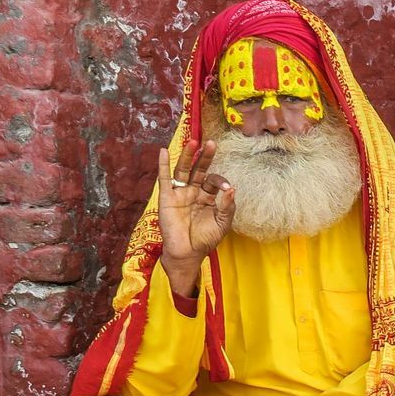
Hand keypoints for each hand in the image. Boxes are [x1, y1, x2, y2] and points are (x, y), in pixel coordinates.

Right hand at [156, 139, 234, 295]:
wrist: (187, 253)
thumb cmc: (205, 239)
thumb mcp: (222, 223)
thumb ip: (227, 206)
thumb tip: (232, 189)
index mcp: (208, 197)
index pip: (214, 181)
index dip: (220, 181)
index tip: (225, 188)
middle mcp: (194, 191)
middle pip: (198, 170)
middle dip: (205, 157)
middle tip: (211, 144)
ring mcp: (180, 193)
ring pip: (182, 170)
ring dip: (187, 156)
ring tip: (193, 142)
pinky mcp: (167, 197)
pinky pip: (164, 179)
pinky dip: (163, 165)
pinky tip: (163, 152)